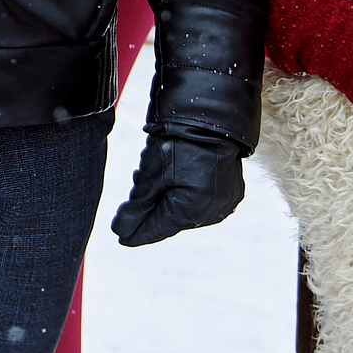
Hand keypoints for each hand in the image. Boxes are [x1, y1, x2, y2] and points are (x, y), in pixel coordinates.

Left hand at [110, 128, 246, 246]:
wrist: (209, 115)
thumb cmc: (177, 142)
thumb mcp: (150, 175)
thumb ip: (137, 206)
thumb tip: (121, 231)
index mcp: (193, 209)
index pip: (158, 228)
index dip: (137, 233)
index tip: (121, 237)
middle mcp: (214, 212)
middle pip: (172, 220)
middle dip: (152, 210)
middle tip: (135, 198)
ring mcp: (226, 203)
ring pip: (187, 211)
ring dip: (168, 202)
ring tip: (156, 180)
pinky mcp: (231, 192)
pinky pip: (202, 202)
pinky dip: (185, 195)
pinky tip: (174, 179)